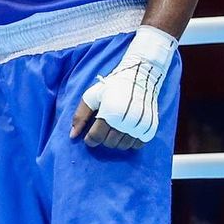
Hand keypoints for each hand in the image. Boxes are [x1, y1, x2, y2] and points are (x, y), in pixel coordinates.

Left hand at [69, 25, 176, 149]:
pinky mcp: (150, 128)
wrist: (140, 77)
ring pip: (123, 146)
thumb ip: (80, 116)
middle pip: (110, 143)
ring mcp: (140, 125)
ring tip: (114, 129)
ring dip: (116, 141)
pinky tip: (126, 131)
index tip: (89, 136)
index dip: (90, 139)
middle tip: (103, 128)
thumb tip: (72, 136)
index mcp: (111, 113)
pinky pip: (137, 145)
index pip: (96, 137)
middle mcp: (127, 121)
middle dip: (103, 138)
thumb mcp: (91, 97)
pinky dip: (130, 141)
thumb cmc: (112, 87)